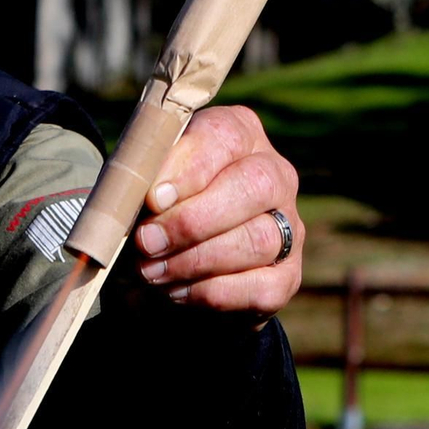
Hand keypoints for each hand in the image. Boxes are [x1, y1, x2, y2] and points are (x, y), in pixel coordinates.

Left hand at [133, 105, 302, 319]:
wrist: (164, 269)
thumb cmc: (150, 212)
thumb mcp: (138, 187)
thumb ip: (142, 182)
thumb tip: (153, 199)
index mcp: (239, 135)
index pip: (225, 137)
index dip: (189, 168)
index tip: (152, 198)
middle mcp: (275, 175)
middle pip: (254, 186)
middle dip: (192, 221)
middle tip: (146, 242)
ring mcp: (289, 227)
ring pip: (258, 240)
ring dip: (194, 261)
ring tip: (150, 272)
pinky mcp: (286, 277)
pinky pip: (258, 287)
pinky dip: (209, 293)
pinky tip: (175, 291)